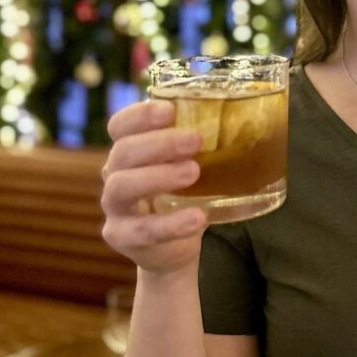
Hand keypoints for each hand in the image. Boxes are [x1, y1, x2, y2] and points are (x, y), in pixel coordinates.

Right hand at [102, 99, 205, 274]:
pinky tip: (197, 218)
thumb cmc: (183, 195)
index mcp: (129, 150)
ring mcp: (114, 208)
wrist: (174, 246)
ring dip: (158, 176)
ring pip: (122, 186)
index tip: (169, 110)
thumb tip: (241, 119)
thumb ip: (198, 147)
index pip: (120, 125)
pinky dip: (171, 224)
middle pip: (123, 152)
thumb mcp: (189, 166)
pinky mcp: (122, 237)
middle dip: (159, 143)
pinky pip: (142, 230)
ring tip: (193, 172)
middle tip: (195, 140)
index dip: (140, 115)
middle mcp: (115, 174)